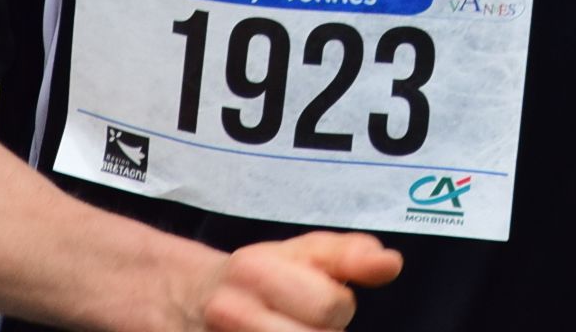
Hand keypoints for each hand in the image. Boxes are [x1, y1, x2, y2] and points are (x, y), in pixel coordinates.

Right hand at [178, 232, 401, 331]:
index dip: (338, 309)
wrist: (184, 301)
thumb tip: (391, 264)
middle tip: (306, 327)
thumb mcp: (300, 252)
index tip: (326, 305)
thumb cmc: (258, 277)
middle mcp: (233, 311)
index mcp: (258, 270)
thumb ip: (348, 254)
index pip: (330, 306)